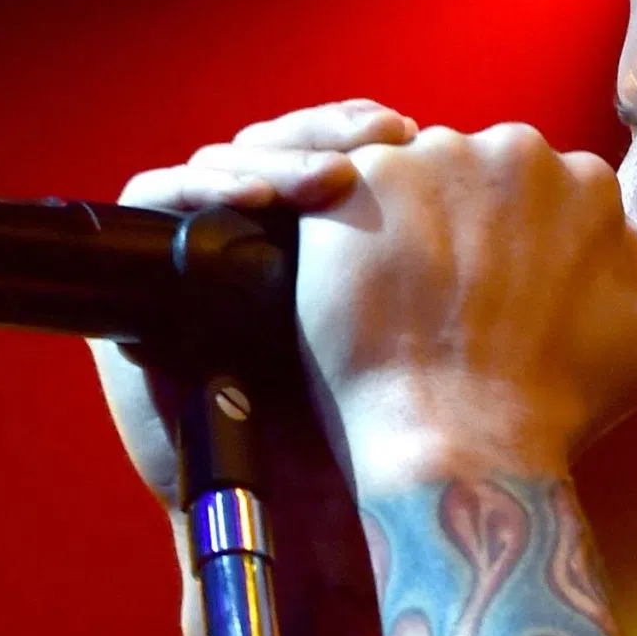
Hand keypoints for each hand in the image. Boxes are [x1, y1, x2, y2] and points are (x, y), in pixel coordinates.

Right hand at [90, 98, 419, 508]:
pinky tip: (250, 196)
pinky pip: (152, 196)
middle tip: (375, 136)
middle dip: (325, 133)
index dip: (359, 132)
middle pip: (276, 144)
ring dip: (274, 156)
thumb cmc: (369, 428)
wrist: (295, 507)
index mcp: (321, 239)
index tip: (407, 128)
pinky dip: (197, 187)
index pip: (329, 149)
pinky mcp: (139, 268)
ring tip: (326, 177)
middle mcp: (255, 233)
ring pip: (222, 162)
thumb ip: (445, 265)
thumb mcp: (418, 329)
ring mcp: (194, 245)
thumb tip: (497, 195)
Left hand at [300, 124, 636, 490]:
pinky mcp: (369, 180)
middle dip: (469, 218)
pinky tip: (364, 288)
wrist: (464, 438)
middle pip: (484, 170)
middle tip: (453, 295)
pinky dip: (353, 232)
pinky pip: (352, 188)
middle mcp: (521, 150)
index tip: (504, 288)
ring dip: (412, 220)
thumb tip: (631, 231)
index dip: (522, 240)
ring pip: (420, 173)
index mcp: (590, 182)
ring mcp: (441, 157)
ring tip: (404, 296)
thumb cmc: (559, 403)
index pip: (548, 190)